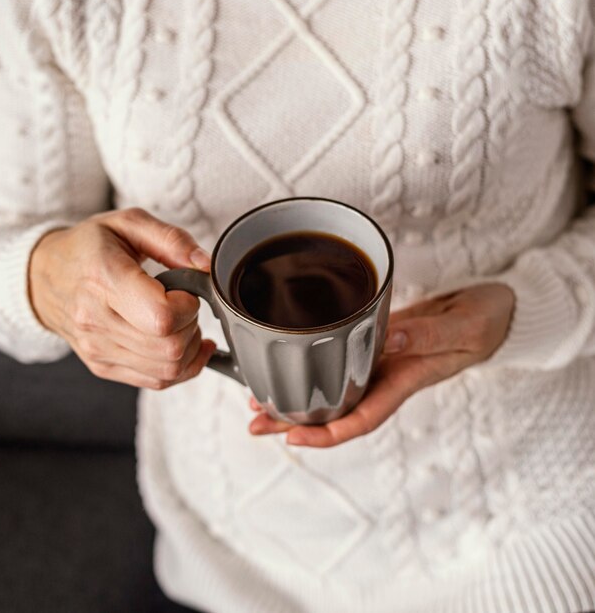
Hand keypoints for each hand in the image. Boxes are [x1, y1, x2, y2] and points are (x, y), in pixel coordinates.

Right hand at [29, 207, 215, 388]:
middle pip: (170, 348)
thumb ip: (172, 240)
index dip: (188, 306)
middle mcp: (96, 321)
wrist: (44, 276)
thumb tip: (205, 266)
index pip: (162, 317)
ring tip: (183, 323)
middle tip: (185, 305)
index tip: (186, 291)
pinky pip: (157, 381)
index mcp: (103, 279)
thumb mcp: (128, 223)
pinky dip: (182, 367)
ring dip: (190, 348)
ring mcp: (98, 349)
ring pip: (168, 370)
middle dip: (192, 326)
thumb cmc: (88, 248)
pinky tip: (185, 344)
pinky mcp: (103, 366)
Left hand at [248, 283, 514, 446]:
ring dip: (296, 397)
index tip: (292, 436)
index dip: (326, 434)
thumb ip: (428, 334)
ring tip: (257, 402)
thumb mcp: (463, 327)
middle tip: (255, 424)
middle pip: (335, 411)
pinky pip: (338, 359)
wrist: (491, 310)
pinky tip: (290, 363)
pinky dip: (313, 365)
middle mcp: (386, 376)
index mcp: (405, 380)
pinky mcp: (376, 341)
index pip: (361, 419)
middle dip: (294, 422)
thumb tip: (390, 340)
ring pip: (331, 388)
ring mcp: (379, 360)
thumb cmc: (485, 323)